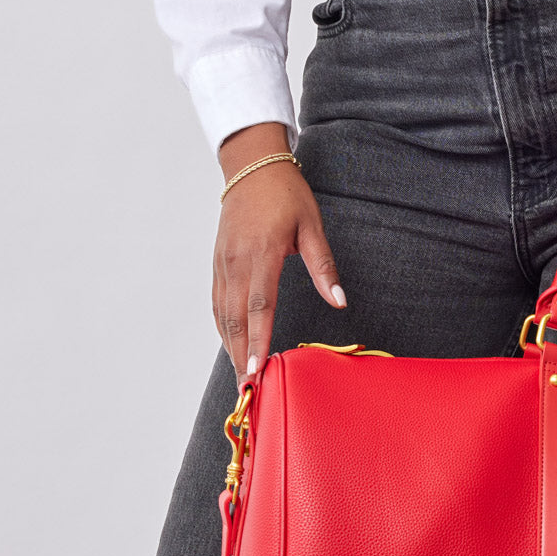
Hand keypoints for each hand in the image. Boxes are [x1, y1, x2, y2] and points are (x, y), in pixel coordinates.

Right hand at [214, 123, 346, 382]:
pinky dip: (222, 327)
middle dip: (242, 356)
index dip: (259, 341)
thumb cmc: (286, 194)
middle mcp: (236, 262)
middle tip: (248, 390)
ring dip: (231, 347)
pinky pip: (217, 302)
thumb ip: (324, 267)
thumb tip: (339, 301)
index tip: (259, 370)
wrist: (251, 165)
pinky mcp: (217, 262)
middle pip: (236, 319)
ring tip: (241, 376)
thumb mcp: (312, 227)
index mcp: (262, 254)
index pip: (259, 307)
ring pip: (222, 314)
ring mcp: (222, 263)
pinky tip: (231, 345)